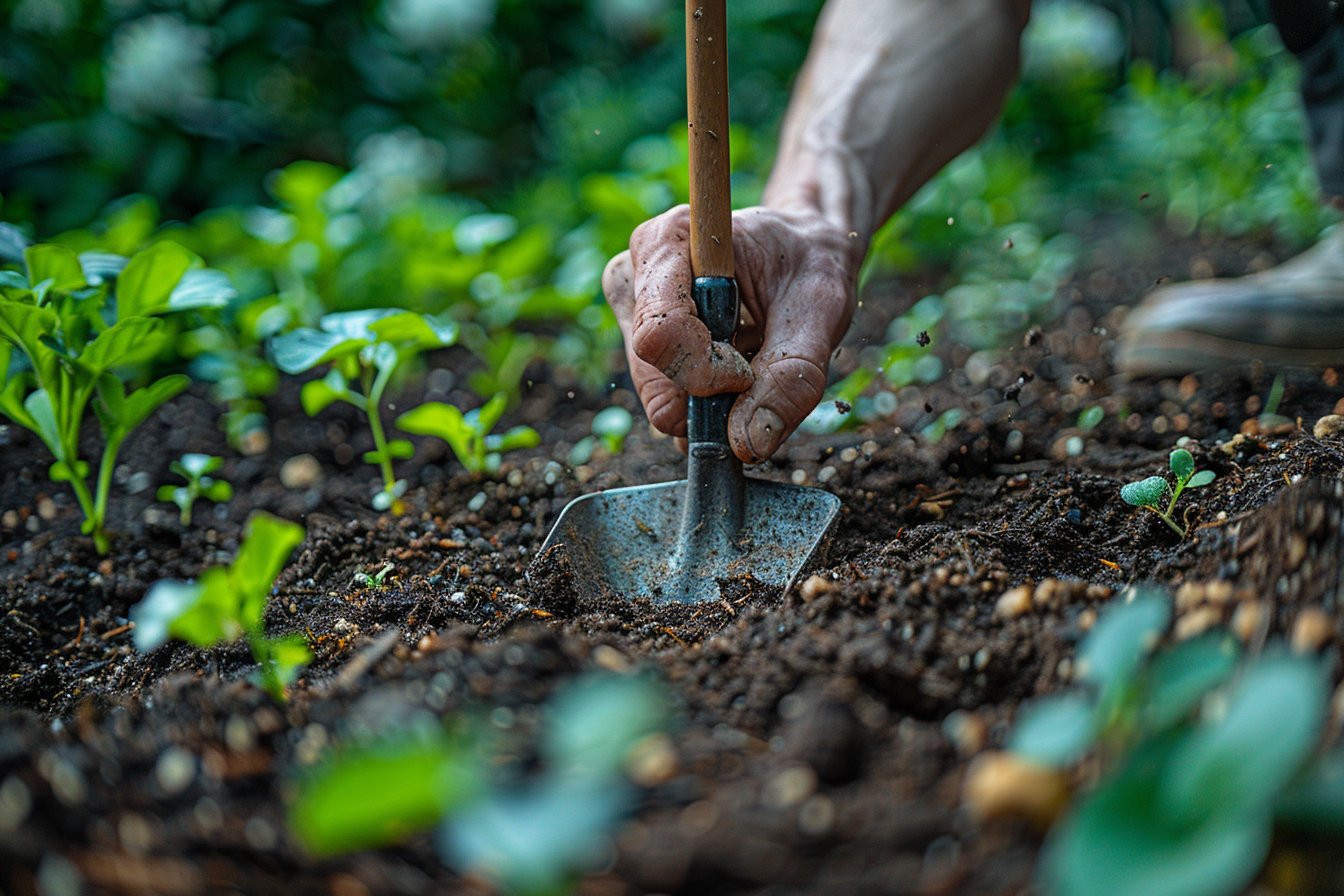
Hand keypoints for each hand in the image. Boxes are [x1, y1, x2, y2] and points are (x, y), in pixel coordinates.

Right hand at [602, 204, 860, 461]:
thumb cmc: (807, 262)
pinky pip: (670, 406)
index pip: (659, 336)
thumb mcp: (820, 309)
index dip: (707, 374)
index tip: (750, 371)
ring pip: (661, 402)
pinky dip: (710, 403)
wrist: (799, 248)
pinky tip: (735, 364)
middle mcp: (635, 276)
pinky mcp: (640, 347)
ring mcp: (631, 315)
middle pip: (654, 379)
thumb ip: (792, 376)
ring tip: (751, 355)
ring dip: (716, 402)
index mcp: (668, 243)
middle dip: (713, 398)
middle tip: (759, 368)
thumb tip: (747, 445)